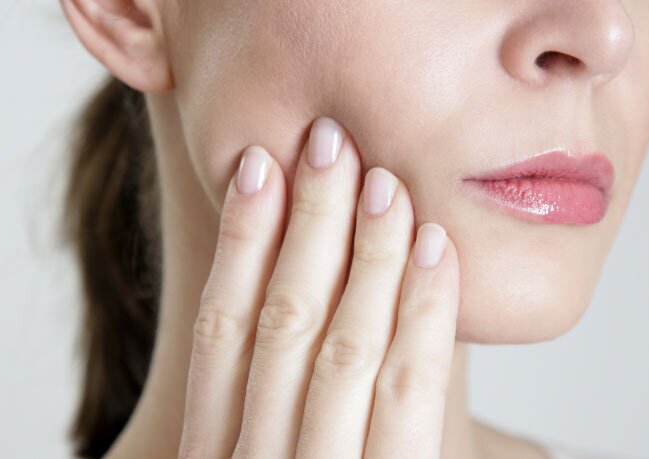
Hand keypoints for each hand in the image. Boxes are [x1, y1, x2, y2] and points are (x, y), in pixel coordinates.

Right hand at [177, 116, 460, 458]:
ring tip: (383, 181)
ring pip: (344, 348)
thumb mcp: (267, 453)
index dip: (238, 241)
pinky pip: (410, 394)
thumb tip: (299, 282)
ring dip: (367, 254)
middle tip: (329, 141)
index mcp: (211, 454)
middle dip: (306, 224)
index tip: (255, 164)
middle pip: (281, 324)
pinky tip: (437, 250)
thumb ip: (270, 401)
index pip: (219, 332)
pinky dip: (424, 314)